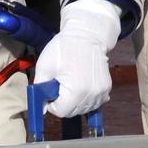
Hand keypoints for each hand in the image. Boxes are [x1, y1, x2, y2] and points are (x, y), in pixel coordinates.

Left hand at [35, 0, 119, 118]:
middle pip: (72, 112)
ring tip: (71, 81)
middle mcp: (92, 94)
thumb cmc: (63, 48)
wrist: (87, 35)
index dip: (52, 102)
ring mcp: (101, 92)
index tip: (52, 89)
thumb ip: (40, 89)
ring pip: (83, 109)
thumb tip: (41, 108)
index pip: (60, 111)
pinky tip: (81, 84)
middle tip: (60, 83)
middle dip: (63, 102)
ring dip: (74, 101)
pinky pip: (93, 103)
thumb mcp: (44, 66)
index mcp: (76, 90)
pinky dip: (85, 98)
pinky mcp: (106, 89)